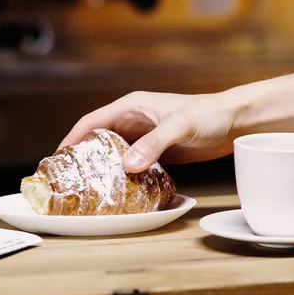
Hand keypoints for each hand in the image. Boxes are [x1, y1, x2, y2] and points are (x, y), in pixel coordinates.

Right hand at [57, 91, 241, 172]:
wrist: (236, 122)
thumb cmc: (209, 114)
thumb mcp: (179, 126)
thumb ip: (154, 144)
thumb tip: (128, 166)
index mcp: (132, 106)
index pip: (92, 120)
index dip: (72, 138)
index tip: (57, 157)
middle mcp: (134, 120)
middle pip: (99, 138)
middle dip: (83, 155)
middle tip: (69, 177)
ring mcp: (145, 136)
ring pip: (114, 152)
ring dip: (102, 167)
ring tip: (88, 187)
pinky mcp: (157, 151)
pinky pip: (132, 163)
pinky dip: (123, 174)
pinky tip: (119, 189)